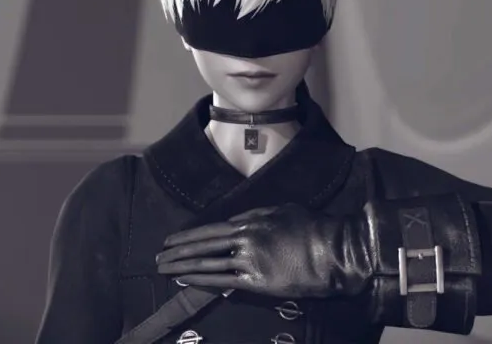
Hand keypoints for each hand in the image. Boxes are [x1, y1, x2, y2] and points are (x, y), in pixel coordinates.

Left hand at [155, 203, 372, 298]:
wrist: (333, 250)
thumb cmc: (312, 227)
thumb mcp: (282, 211)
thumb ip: (259, 216)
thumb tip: (243, 222)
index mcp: (250, 219)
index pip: (210, 229)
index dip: (188, 235)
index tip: (172, 240)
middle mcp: (244, 236)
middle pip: (203, 244)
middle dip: (177, 250)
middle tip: (158, 256)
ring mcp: (248, 258)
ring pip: (207, 262)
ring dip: (182, 265)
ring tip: (164, 269)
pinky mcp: (256, 280)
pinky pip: (221, 280)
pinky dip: (199, 278)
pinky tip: (184, 279)